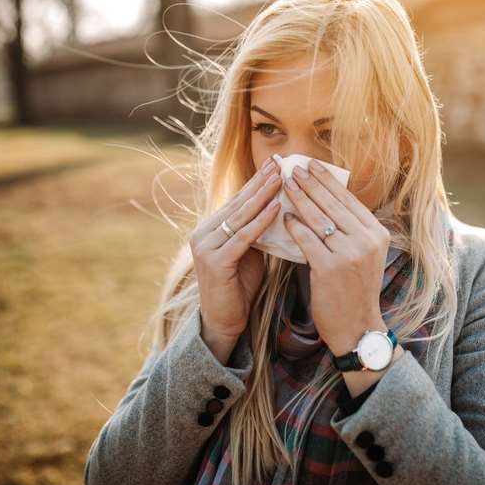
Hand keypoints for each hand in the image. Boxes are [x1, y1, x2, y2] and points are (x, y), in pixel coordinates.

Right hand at [189, 155, 281, 345]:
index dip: (256, 181)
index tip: (275, 163)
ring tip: (281, 179)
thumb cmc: (239, 287)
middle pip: (238, 203)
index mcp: (210, 228)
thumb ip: (255, 232)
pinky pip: (243, 237)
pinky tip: (276, 209)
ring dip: (263, 196)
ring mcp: (206, 247)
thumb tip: (278, 207)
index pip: (237, 200)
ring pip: (240, 216)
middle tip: (280, 163)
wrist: (224, 321)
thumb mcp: (249, 253)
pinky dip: (261, 222)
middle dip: (261, 182)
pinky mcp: (215, 262)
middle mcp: (203, 233)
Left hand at [281, 158, 390, 356]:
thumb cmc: (355, 290)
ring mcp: (349, 254)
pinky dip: (294, 226)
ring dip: (299, 198)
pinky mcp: (330, 268)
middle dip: (310, 183)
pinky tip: (284, 216)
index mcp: (377, 234)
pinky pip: (307, 240)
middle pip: (332, 204)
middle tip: (294, 168)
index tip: (312, 165)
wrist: (356, 326)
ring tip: (285, 184)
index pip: (348, 200)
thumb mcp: (364, 255)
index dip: (328, 181)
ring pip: (318, 218)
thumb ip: (351, 230)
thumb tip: (326, 199)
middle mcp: (366, 241)